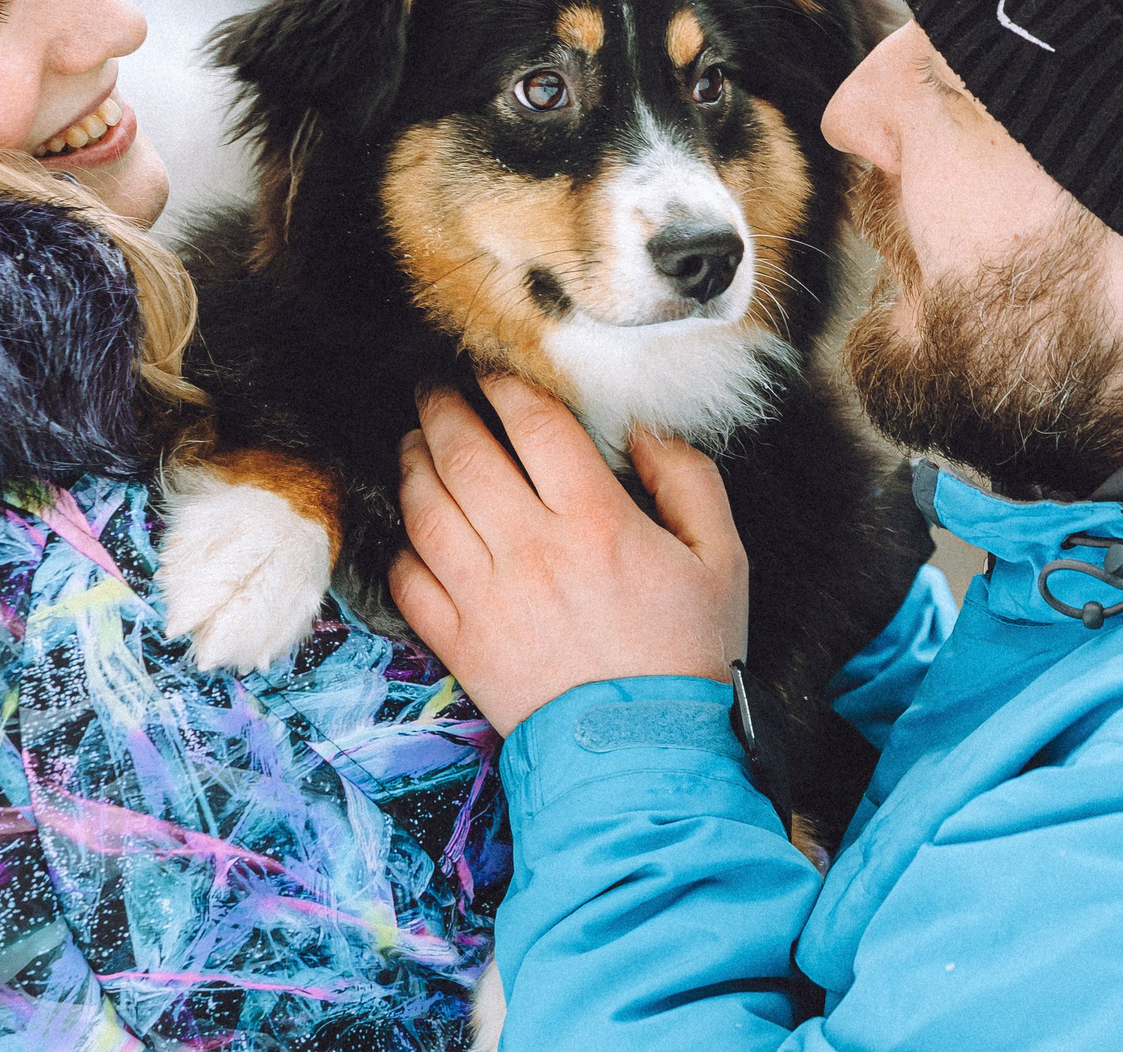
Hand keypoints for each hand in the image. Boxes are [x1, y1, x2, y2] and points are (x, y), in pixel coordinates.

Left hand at [391, 376, 749, 735]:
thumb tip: (646, 430)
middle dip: (442, 408)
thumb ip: (689, 480)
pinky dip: (400, 547)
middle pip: (464, 454)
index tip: (492, 367)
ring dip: (413, 463)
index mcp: (595, 520)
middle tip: (435, 387)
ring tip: (415, 441)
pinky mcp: (460, 644)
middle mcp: (531, 549)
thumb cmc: (687, 654)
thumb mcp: (722, 558)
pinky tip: (409, 528)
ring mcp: (487, 598)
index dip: (506, 383)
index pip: (535, 424)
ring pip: (425, 509)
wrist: (645, 756)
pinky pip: (408, 582)